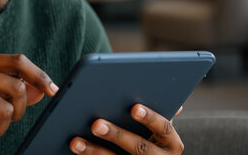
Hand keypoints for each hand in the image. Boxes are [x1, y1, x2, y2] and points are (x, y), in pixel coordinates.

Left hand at [69, 104, 184, 153]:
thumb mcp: (155, 125)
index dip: (149, 117)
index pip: (163, 127)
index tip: (134, 107)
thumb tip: (169, 97)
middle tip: (95, 123)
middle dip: (116, 135)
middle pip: (138, 147)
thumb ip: (157, 109)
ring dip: (95, 151)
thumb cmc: (148, 133)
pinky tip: (76, 148)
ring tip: (76, 141)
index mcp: (170, 142)